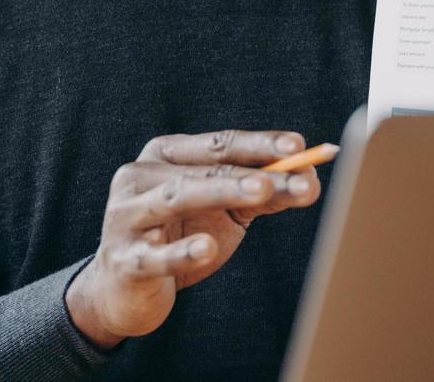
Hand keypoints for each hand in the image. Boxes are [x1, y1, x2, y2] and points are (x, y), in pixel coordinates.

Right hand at [64, 129, 321, 348]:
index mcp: (165, 156)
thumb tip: (310, 179)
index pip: (219, 144)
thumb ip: (262, 195)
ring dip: (222, 192)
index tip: (299, 144)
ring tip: (262, 191)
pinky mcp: (124, 260)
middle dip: (255, 172)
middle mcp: (140, 177)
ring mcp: (127, 217)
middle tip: (297, 174)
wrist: (124, 290)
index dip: (260, 143)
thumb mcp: (223, 212)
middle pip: (205, 170)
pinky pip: (155, 255)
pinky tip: (206, 249)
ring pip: (178, 197)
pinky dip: (181, 252)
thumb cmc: (180, 235)